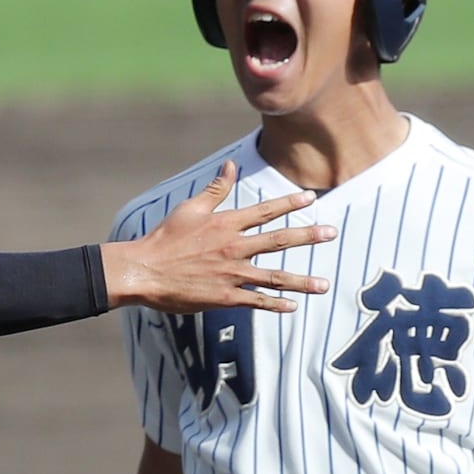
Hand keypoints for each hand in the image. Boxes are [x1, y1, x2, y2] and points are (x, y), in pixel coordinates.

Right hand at [104, 163, 333, 313]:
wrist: (142, 270)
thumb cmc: (163, 239)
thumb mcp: (188, 209)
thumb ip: (214, 190)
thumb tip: (231, 166)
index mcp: (225, 224)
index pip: (264, 211)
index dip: (289, 203)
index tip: (310, 197)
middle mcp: (232, 247)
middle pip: (278, 240)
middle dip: (308, 236)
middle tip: (331, 233)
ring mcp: (230, 273)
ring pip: (274, 276)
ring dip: (302, 281)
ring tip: (324, 284)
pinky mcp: (223, 297)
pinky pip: (256, 301)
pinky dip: (275, 304)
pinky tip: (292, 307)